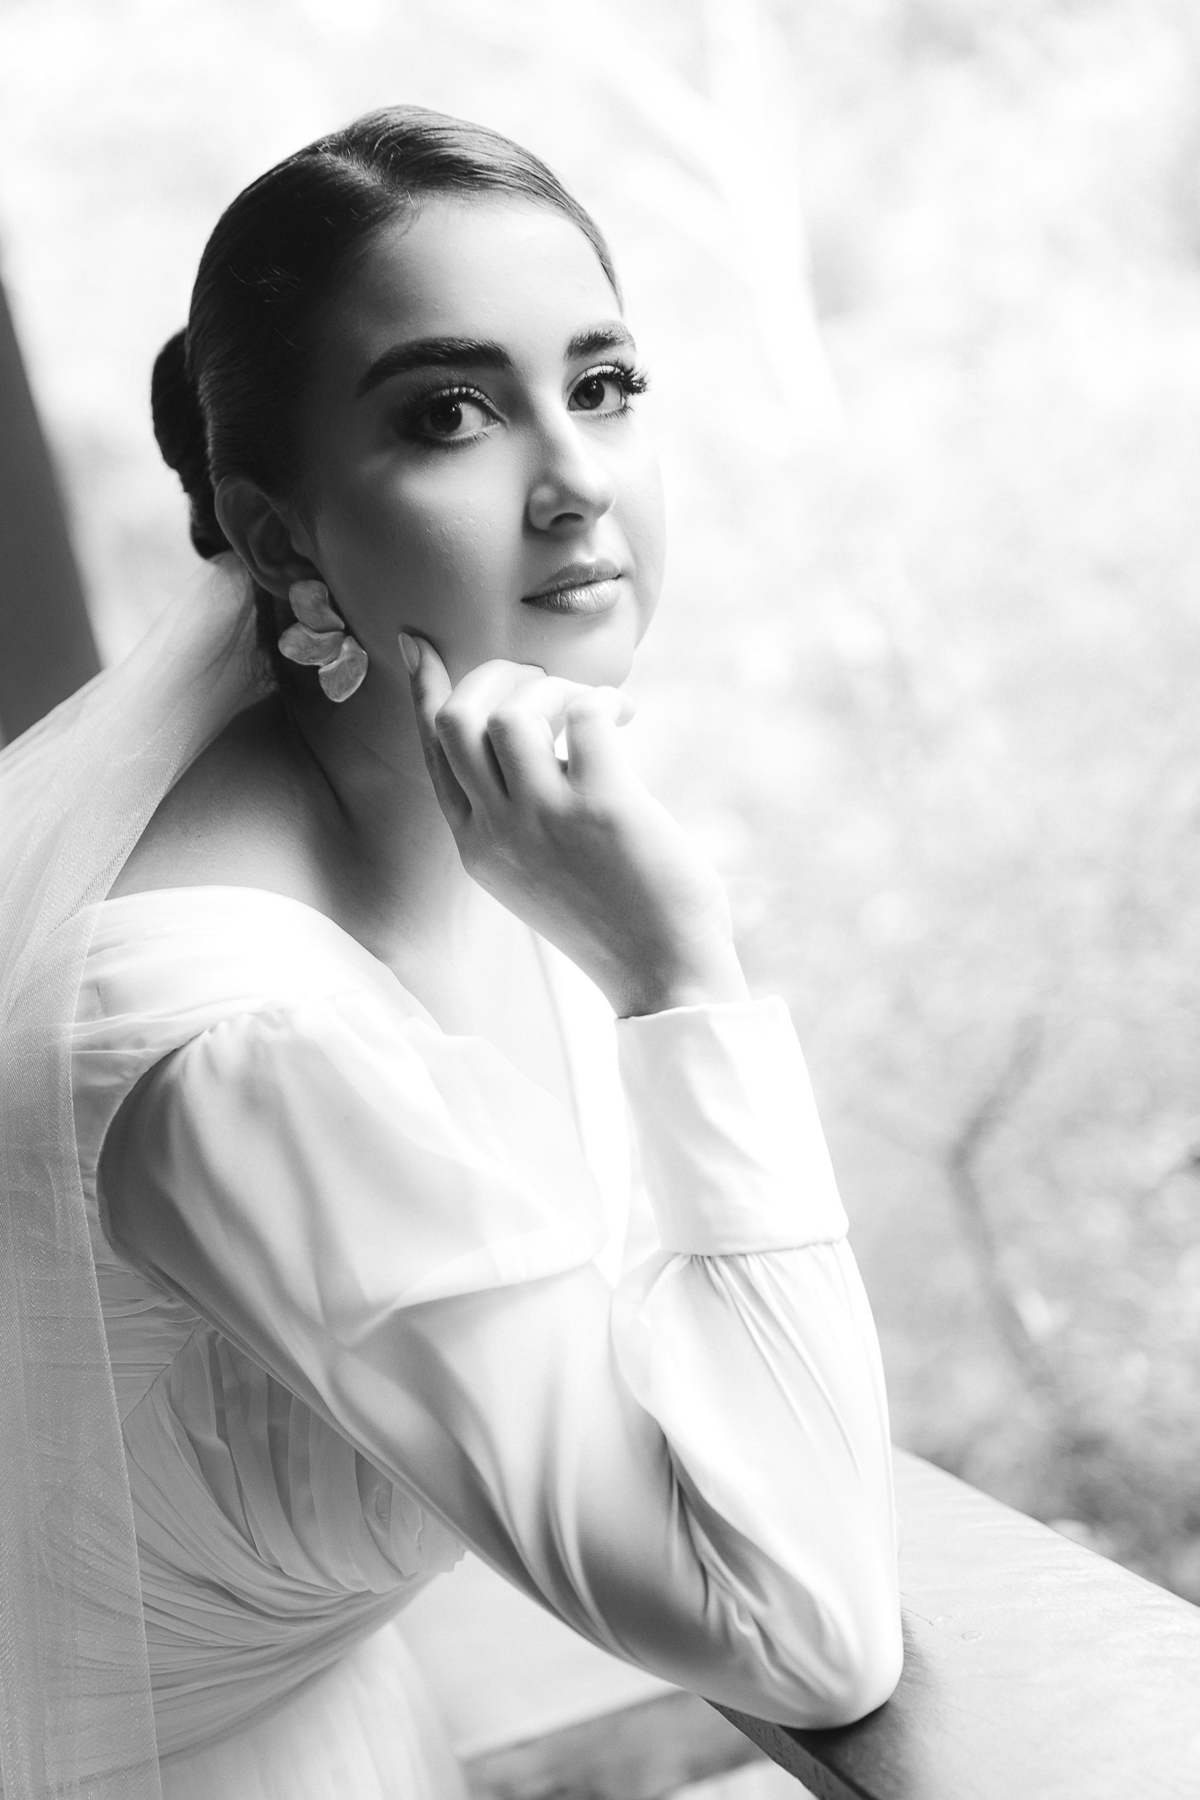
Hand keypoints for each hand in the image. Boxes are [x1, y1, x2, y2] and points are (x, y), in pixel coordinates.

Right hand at [401, 633, 747, 1016]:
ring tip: (592, 706)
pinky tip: (625, 717)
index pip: (430, 750)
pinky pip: (585, 717)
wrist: (662, 974)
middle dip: (497, 675)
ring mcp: (544, 821)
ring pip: (510, 714)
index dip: (424, 689)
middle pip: (456, 719)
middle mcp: (495, 831)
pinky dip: (602, 701)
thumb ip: (516, 810)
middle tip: (547, 683)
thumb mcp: (536, 868)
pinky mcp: (602, 811)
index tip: (419, 641)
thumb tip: (527, 731)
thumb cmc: (612, 913)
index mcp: (475, 844)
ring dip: (554, 688)